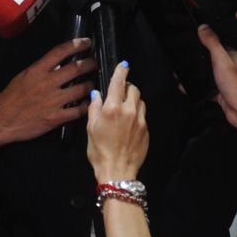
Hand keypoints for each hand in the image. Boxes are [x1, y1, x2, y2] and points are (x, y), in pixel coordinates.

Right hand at [0, 39, 97, 145]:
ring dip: (89, 85)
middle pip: (76, 68)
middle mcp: (48, 83)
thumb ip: (41, 70)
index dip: (77, 45)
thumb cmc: (10, 98)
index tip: (87, 42)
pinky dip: (85, 106)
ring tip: (91, 84)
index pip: (61, 52)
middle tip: (95, 63)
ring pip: (81, 89)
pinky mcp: (56, 118)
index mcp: (38, 70)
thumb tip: (59, 64)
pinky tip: (87, 103)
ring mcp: (54, 101)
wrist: (0, 121)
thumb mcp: (23, 77)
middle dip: (90, 64)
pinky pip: (78, 110)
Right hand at [86, 61, 148, 181]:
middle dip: (127, 87)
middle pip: (133, 89)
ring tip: (124, 108)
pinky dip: (137, 113)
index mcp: (112, 108)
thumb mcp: (90, 128)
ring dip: (133, 100)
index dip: (121, 71)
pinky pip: (143, 115)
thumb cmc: (100, 151)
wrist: (117, 171)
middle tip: (119, 93)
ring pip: (140, 101)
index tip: (123, 65)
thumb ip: (94, 108)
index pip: (118, 82)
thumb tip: (97, 95)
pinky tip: (129, 123)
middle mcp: (129, 111)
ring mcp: (140, 120)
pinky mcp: (146, 130)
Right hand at [195, 24, 236, 135]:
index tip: (193, 41)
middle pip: (212, 61)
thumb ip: (212, 43)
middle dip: (200, 61)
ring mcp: (227, 82)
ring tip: (185, 74)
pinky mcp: (222, 94)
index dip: (205, 43)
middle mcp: (232, 68)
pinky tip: (191, 88)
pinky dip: (199, 89)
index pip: (218, 44)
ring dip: (199, 76)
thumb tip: (203, 27)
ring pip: (209, 75)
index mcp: (235, 56)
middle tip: (186, 59)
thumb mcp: (222, 60)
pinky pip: (207, 89)